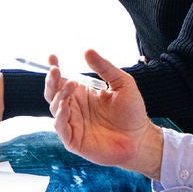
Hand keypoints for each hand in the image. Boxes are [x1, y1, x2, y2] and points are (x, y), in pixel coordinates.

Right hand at [47, 49, 161, 175]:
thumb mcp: (122, 83)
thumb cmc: (132, 112)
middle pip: (53, 93)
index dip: (55, 70)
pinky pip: (60, 127)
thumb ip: (105, 68)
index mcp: (82, 94)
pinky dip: (59, 116)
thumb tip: (88, 51)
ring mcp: (72, 124)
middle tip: (56, 70)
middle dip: (52, 81)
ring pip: (54, 107)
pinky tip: (65, 105)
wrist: (141, 138)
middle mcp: (74, 108)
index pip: (62, 80)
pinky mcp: (73, 140)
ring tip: (70, 85)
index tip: (52, 57)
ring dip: (59, 95)